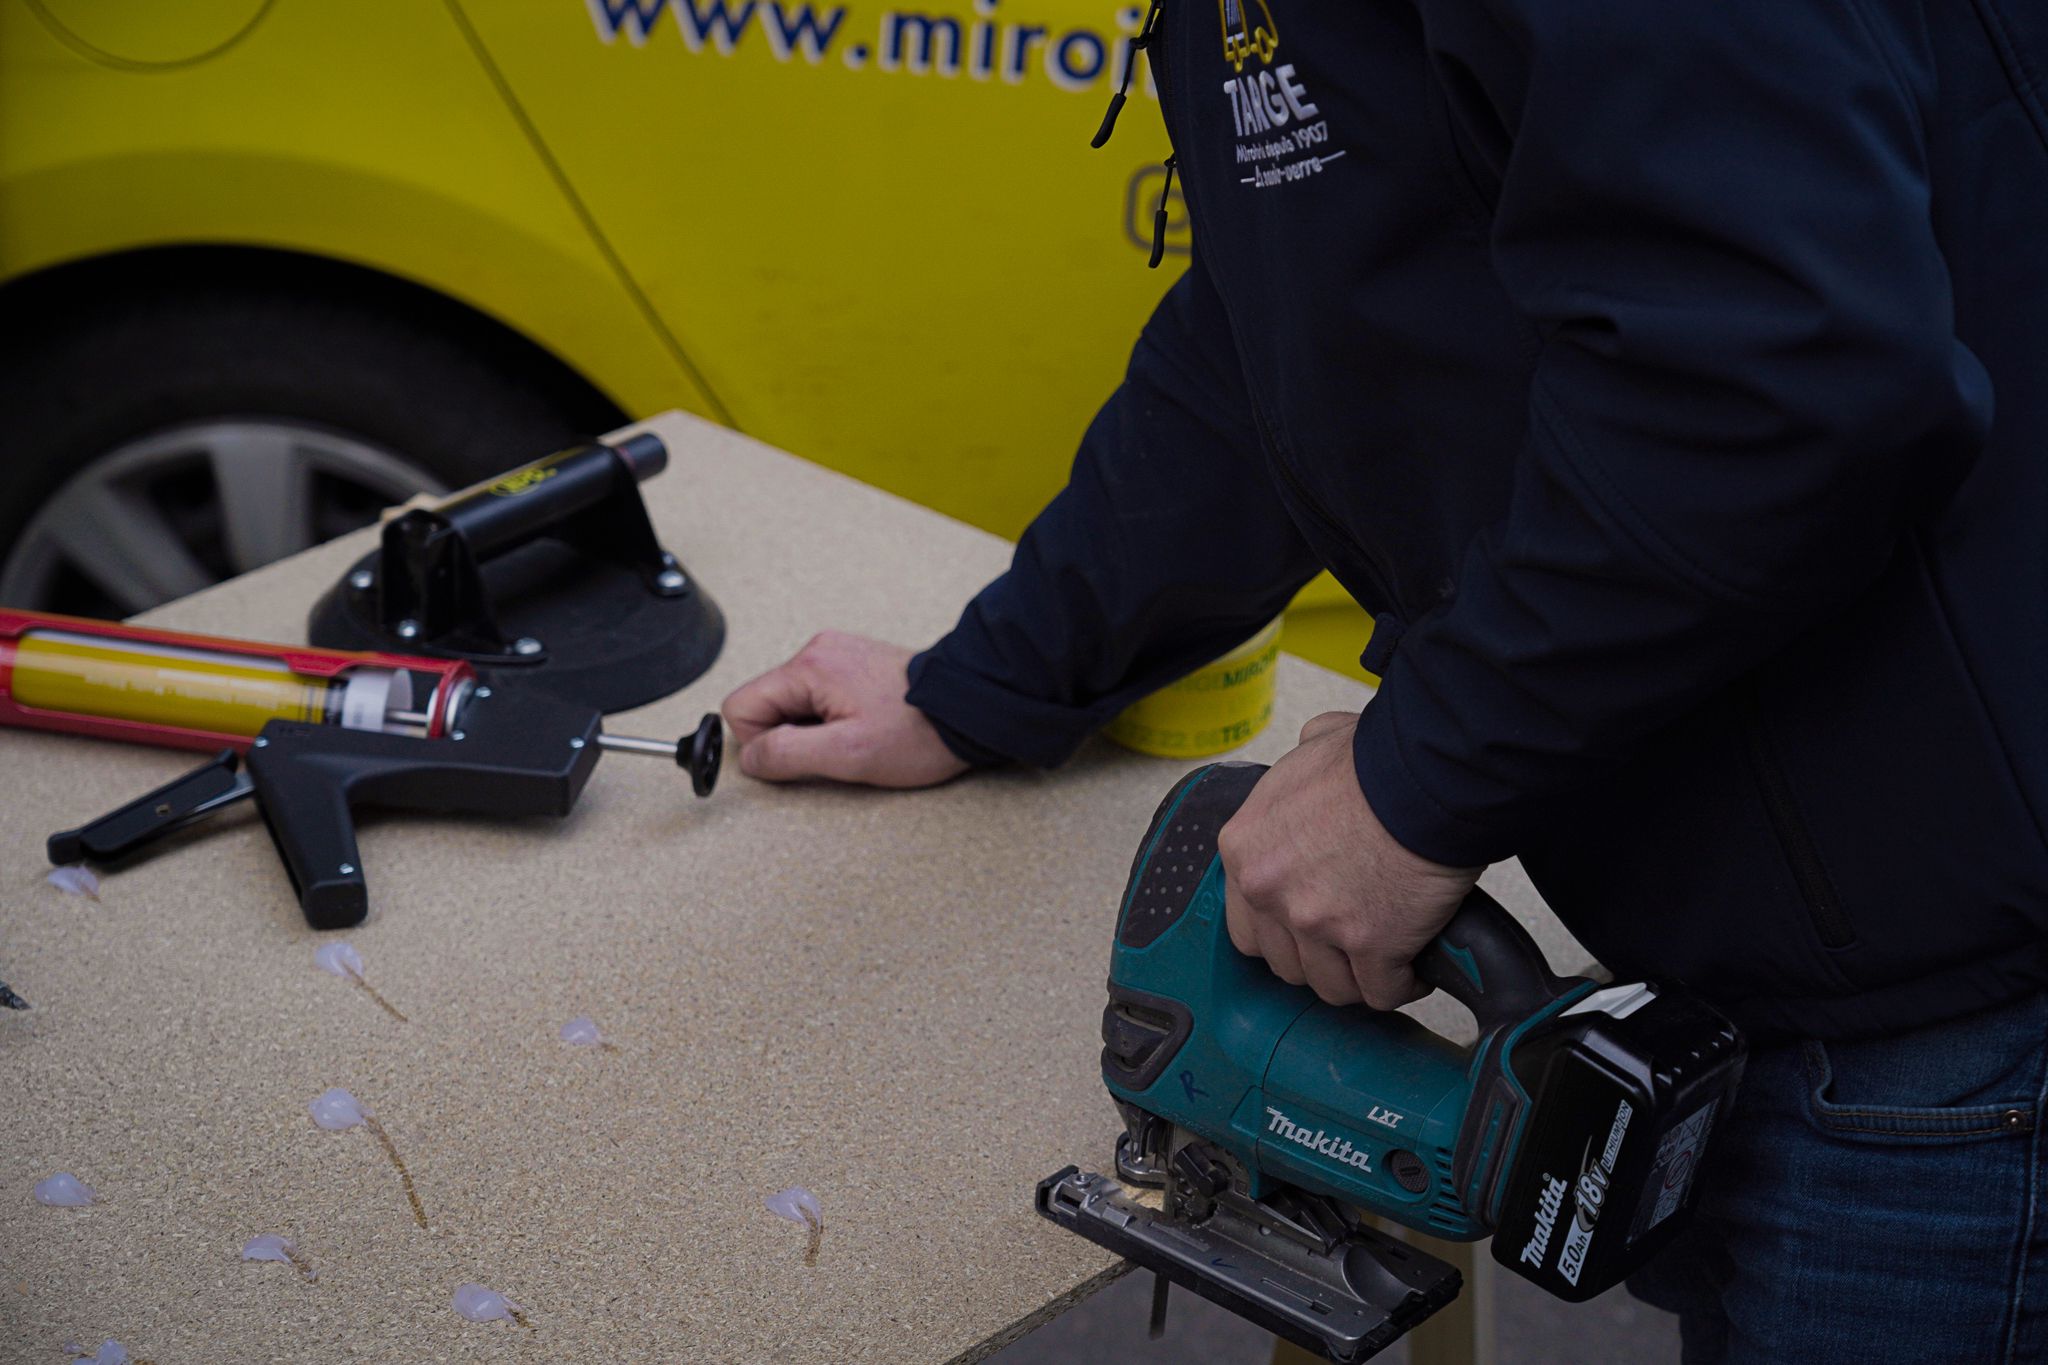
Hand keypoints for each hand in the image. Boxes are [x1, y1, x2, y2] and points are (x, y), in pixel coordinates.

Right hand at [721, 631, 970, 786]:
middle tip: (836, 747)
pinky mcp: (855, 664)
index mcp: (809, 666)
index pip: (740, 706)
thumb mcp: (847, 755)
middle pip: (767, 703)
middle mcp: (819, 650)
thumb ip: (786, 754)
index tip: (800, 756)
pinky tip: (866, 725)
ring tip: (857, 735)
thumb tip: (750, 758)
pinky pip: (819, 697)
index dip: (761, 742)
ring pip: (793, 703)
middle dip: (792, 736)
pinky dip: (834, 718)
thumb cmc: (918, 731)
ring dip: (815, 729)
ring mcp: (838, 654)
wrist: (970, 707)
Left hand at [1218, 711, 1480, 1008]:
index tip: (1307, 932)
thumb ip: (1298, 768)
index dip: (1282, 933)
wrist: (1427, 778)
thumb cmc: (1377, 760)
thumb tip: (1310, 754)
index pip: (1246, 927)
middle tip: (1348, 943)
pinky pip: (1380, 992)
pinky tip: (1415, 968)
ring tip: (1383, 960)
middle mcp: (1269, 891)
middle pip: (1285, 963)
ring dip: (1359, 977)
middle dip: (1318, 958)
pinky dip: (1401, 985)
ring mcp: (1316, 923)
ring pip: (1331, 986)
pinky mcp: (1370, 946)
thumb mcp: (1314, 747)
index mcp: (1245, 850)